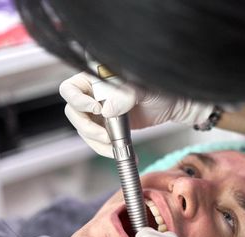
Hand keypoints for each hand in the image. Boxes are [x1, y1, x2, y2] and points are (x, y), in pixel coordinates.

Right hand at [59, 72, 213, 157]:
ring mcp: (99, 112)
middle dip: (88, 128)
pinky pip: (97, 140)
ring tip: (115, 148)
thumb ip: (125, 94)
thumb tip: (106, 109)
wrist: (174, 105)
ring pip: (84, 130)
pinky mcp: (107, 127)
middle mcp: (93, 94)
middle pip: (74, 112)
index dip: (78, 101)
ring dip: (97, 143)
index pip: (70, 88)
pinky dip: (105, 149)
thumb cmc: (160, 88)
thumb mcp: (143, 87)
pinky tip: (119, 151)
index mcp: (96, 77)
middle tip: (106, 136)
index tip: (97, 109)